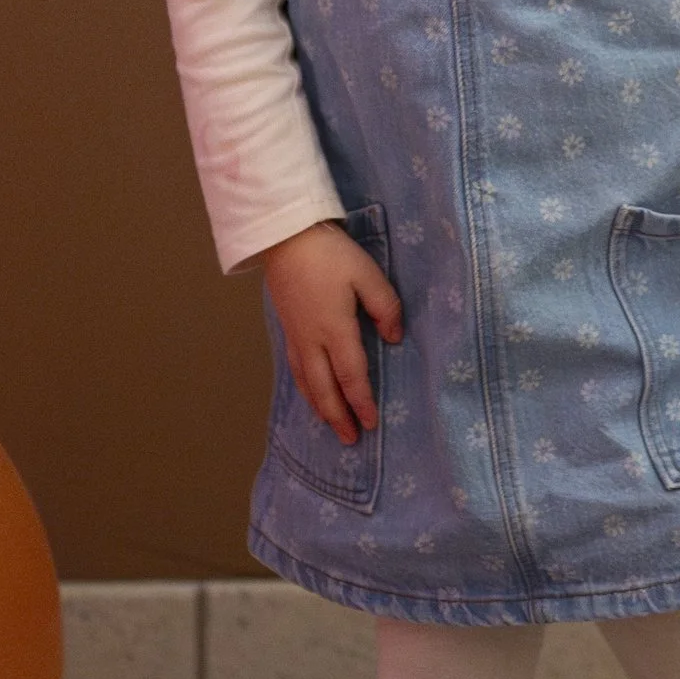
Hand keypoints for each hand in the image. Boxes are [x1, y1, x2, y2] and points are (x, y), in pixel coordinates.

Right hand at [257, 220, 404, 443]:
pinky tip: (311, 393)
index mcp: (335, 329)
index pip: (351, 375)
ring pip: (307, 383)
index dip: (362, 401)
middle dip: (339, 416)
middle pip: (325, 389)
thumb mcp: (367, 274)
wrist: (285, 239)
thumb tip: (393, 337)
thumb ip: (385, 307)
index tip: (371, 422)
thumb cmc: (330, 255)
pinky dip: (305, 389)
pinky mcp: (288, 329)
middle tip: (351, 439)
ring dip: (321, 407)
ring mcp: (297, 337)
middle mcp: (313, 340)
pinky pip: (296, 370)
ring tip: (332, 426)